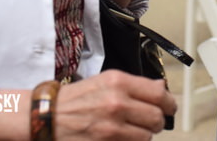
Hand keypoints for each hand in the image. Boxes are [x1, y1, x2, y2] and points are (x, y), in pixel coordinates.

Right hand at [56, 70, 175, 138]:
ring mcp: (111, 127)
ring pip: (146, 136)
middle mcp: (117, 103)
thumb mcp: (106, 81)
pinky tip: (122, 138)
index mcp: (119, 82)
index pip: (159, 94)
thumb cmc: (76, 98)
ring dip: (143, 135)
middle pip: (156, 118)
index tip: (170, 107)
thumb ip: (136, 85)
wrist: (46, 116)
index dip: (169, 103)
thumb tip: (161, 88)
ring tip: (132, 130)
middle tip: (151, 121)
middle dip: (157, 122)